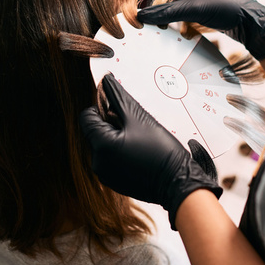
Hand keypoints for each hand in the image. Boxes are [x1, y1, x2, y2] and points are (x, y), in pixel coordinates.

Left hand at [79, 74, 221, 227]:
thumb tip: (106, 81)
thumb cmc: (161, 152)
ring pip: (104, 145)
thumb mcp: (140, 118)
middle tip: (135, 126)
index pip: (87, 117)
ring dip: (117, 138)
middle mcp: (98, 163)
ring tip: (140, 141)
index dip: (101, 108)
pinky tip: (140, 153)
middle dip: (112, 124)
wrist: (178, 182)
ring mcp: (105, 175)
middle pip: (95, 131)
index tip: (120, 110)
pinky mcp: (114, 182)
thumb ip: (118, 98)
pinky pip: (111, 159)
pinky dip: (121, 152)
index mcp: (101, 147)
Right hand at [138, 0, 264, 59]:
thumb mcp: (193, 9)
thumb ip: (166, 13)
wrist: (249, 22)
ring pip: (172, 9)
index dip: (150, 3)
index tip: (142, 19)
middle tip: (153, 26)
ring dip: (168, 20)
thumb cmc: (225, 7)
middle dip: (159, 12)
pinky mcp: (200, 10)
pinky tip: (180, 32)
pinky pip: (181, 16)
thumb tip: (142, 16)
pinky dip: (177, 24)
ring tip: (164, 30)